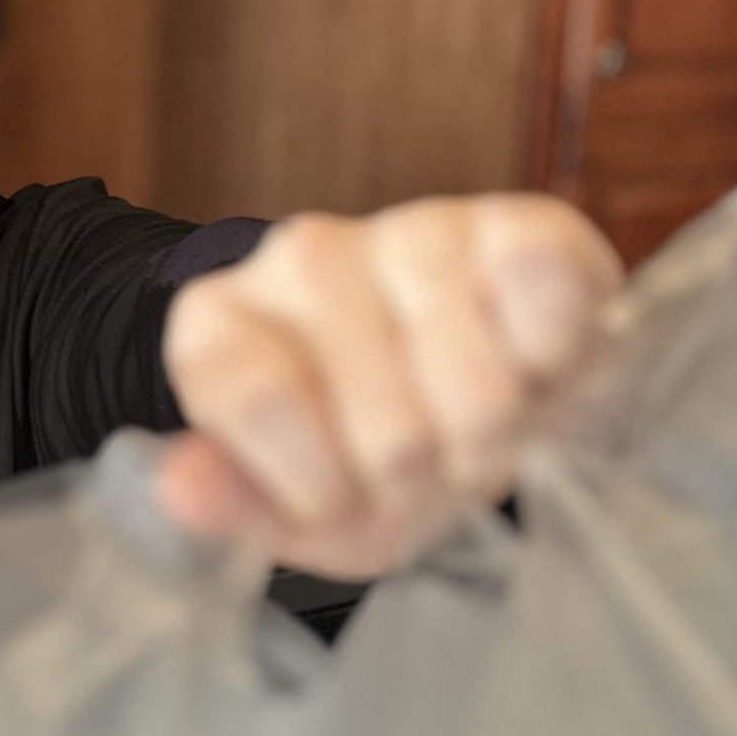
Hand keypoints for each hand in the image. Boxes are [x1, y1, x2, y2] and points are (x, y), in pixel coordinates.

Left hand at [158, 196, 622, 578]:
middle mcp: (304, 259)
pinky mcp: (519, 224)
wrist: (477, 404)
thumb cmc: (366, 460)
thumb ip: (238, 504)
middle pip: (387, 427)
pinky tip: (537, 369)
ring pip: (474, 386)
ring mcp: (412, 231)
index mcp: (220, 326)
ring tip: (479, 433)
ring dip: (492, 439)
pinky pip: (544, 296)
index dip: (316, 482)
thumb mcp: (300, 511)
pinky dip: (554, 360)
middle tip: (423, 468)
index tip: (337, 501)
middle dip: (421, 478)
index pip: (256, 397)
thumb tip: (182, 491)